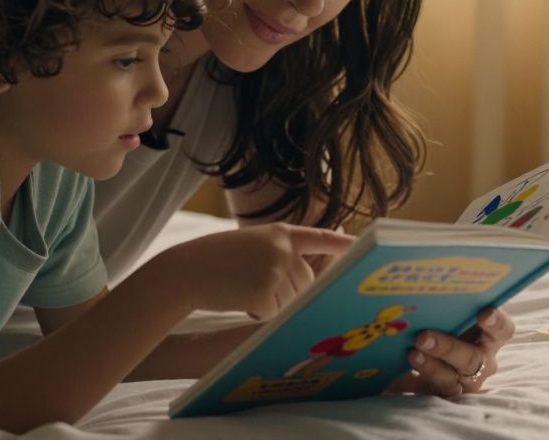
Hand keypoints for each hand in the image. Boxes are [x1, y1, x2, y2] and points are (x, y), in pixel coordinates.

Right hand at [161, 224, 353, 319]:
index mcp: (280, 234)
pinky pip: (273, 315)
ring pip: (291, 301)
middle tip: (253, 286)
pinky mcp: (266, 295)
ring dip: (272, 304)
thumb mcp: (250, 244)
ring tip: (242, 289)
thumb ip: (279, 255)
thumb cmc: (213, 260)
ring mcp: (276, 272)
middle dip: (287, 293)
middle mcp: (283, 250)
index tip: (363, 245)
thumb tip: (304, 284)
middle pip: (306, 283)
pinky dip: (257, 313)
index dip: (342, 244)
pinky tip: (238, 300)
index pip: (318, 238)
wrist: (186, 271)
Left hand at [385, 306, 514, 396]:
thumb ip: (444, 306)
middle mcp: (482, 361)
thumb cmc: (440, 324)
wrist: (416, 355)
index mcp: (489, 337)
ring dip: (431, 366)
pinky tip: (407, 366)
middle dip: (449, 347)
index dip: (496, 322)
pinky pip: (437, 391)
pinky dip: (422, 377)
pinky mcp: (445, 394)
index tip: (484, 313)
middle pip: (474, 359)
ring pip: (454, 378)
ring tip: (412, 353)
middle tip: (424, 337)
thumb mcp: (445, 314)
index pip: (502, 330)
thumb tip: (424, 279)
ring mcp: (465, 381)